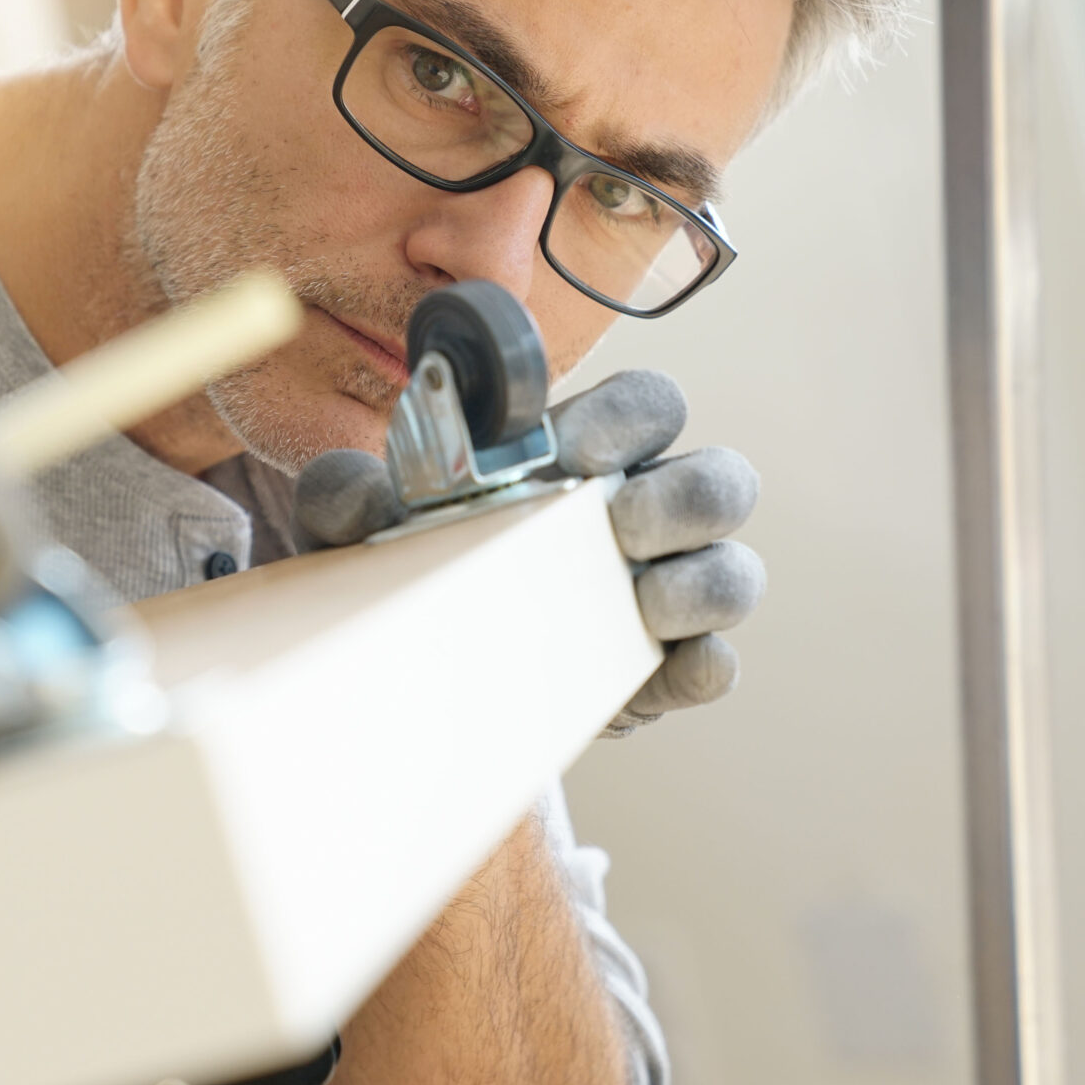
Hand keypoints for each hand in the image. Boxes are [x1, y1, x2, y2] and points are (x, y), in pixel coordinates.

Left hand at [292, 370, 762, 735]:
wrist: (416, 665)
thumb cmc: (408, 558)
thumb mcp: (361, 524)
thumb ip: (348, 494)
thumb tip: (364, 492)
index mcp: (589, 451)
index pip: (651, 404)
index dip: (629, 418)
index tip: (571, 451)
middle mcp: (648, 510)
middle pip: (725, 480)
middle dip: (684, 499)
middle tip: (616, 527)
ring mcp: (669, 591)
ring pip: (736, 573)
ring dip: (697, 585)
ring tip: (634, 606)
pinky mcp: (669, 670)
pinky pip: (716, 667)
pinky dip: (692, 670)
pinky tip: (642, 680)